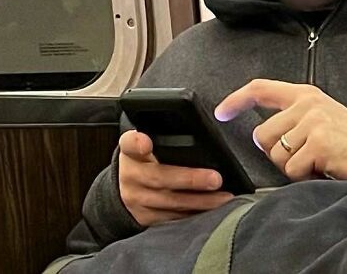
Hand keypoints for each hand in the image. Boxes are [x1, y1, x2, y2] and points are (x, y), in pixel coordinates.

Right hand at [118, 130, 233, 225]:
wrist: (124, 189)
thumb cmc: (144, 159)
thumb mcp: (145, 142)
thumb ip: (161, 134)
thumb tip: (197, 126)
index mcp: (131, 152)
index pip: (130, 144)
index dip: (137, 143)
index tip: (146, 143)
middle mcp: (131, 176)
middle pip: (159, 178)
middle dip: (190, 180)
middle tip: (215, 179)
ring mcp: (137, 200)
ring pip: (169, 203)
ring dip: (198, 202)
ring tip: (222, 198)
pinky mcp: (145, 218)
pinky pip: (171, 218)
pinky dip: (192, 215)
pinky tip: (210, 212)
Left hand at [215, 80, 346, 181]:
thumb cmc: (342, 136)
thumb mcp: (317, 114)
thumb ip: (290, 116)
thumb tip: (258, 134)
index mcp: (302, 94)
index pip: (261, 89)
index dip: (237, 100)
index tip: (221, 112)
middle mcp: (306, 103)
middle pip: (262, 134)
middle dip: (275, 152)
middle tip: (300, 154)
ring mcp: (312, 121)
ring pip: (276, 154)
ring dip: (291, 165)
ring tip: (312, 159)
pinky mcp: (318, 142)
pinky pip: (291, 168)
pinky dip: (303, 175)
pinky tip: (320, 166)